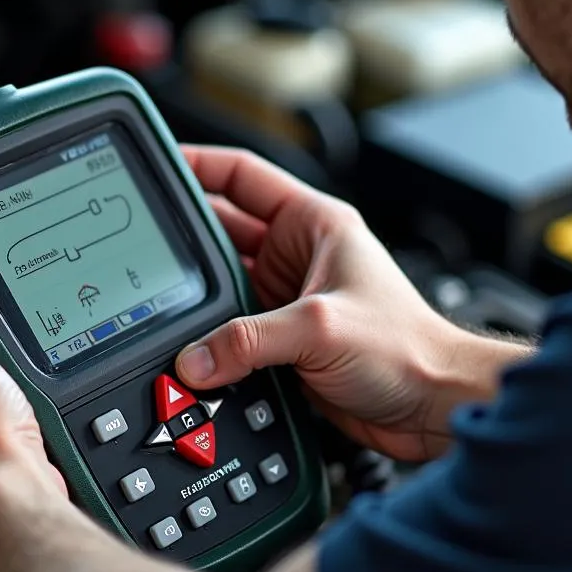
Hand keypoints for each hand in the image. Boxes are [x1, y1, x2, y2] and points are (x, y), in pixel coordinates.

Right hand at [175, 147, 484, 460]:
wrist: (433, 407)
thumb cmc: (409, 349)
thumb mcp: (321, 328)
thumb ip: (250, 340)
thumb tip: (195, 358)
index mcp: (314, 224)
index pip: (243, 176)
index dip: (196, 164)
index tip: (154, 165)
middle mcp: (298, 256)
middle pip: (221, 234)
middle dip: (183, 244)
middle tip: (138, 252)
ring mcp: (288, 299)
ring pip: (221, 289)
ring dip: (195, 302)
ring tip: (156, 307)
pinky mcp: (283, 342)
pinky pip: (231, 333)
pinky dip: (210, 342)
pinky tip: (187, 350)